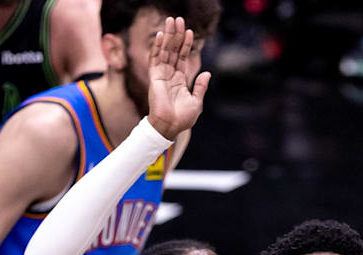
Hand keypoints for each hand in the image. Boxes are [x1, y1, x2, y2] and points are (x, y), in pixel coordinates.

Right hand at [146, 17, 210, 139]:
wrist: (170, 126)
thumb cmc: (182, 118)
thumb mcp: (197, 101)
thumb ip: (200, 86)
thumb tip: (207, 73)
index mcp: (180, 80)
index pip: (183, 58)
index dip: (186, 45)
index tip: (190, 31)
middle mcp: (170, 75)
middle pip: (174, 50)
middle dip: (176, 35)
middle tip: (178, 19)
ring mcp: (162, 74)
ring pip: (165, 51)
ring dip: (168, 36)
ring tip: (171, 21)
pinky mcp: (154, 77)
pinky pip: (155, 58)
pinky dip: (157, 47)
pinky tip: (160, 35)